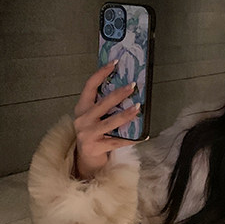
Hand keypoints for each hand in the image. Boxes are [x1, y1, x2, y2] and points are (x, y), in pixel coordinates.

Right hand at [72, 62, 141, 179]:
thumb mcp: (94, 118)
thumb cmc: (94, 134)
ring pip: (110, 122)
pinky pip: (117, 142)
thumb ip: (104, 106)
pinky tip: (143, 135)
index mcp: (81, 108)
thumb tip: (126, 89)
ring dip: (125, 115)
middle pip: (102, 104)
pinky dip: (131, 139)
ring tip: (138, 108)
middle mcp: (82, 120)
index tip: (114, 63)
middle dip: (118, 94)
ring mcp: (87, 134)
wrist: (86, 160)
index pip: (89, 86)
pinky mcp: (95, 147)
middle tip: (132, 86)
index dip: (101, 73)